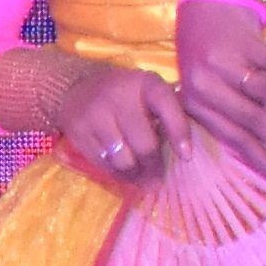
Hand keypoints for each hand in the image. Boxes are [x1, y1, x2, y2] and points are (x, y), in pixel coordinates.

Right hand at [52, 63, 192, 178]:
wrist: (78, 87)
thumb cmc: (127, 94)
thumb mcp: (151, 91)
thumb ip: (168, 113)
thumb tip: (184, 152)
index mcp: (145, 83)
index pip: (167, 108)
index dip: (179, 134)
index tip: (186, 156)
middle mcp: (119, 97)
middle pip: (143, 144)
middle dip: (153, 166)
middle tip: (158, 181)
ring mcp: (95, 114)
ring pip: (121, 159)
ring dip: (134, 175)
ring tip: (142, 182)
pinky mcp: (78, 131)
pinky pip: (102, 162)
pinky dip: (115, 174)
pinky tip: (124, 175)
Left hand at [169, 0, 265, 172]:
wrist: (202, 8)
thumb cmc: (207, 58)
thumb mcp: (204, 90)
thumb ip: (224, 116)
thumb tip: (262, 153)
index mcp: (196, 103)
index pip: (233, 137)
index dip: (259, 158)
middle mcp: (206, 84)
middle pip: (251, 119)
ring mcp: (225, 61)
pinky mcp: (244, 41)